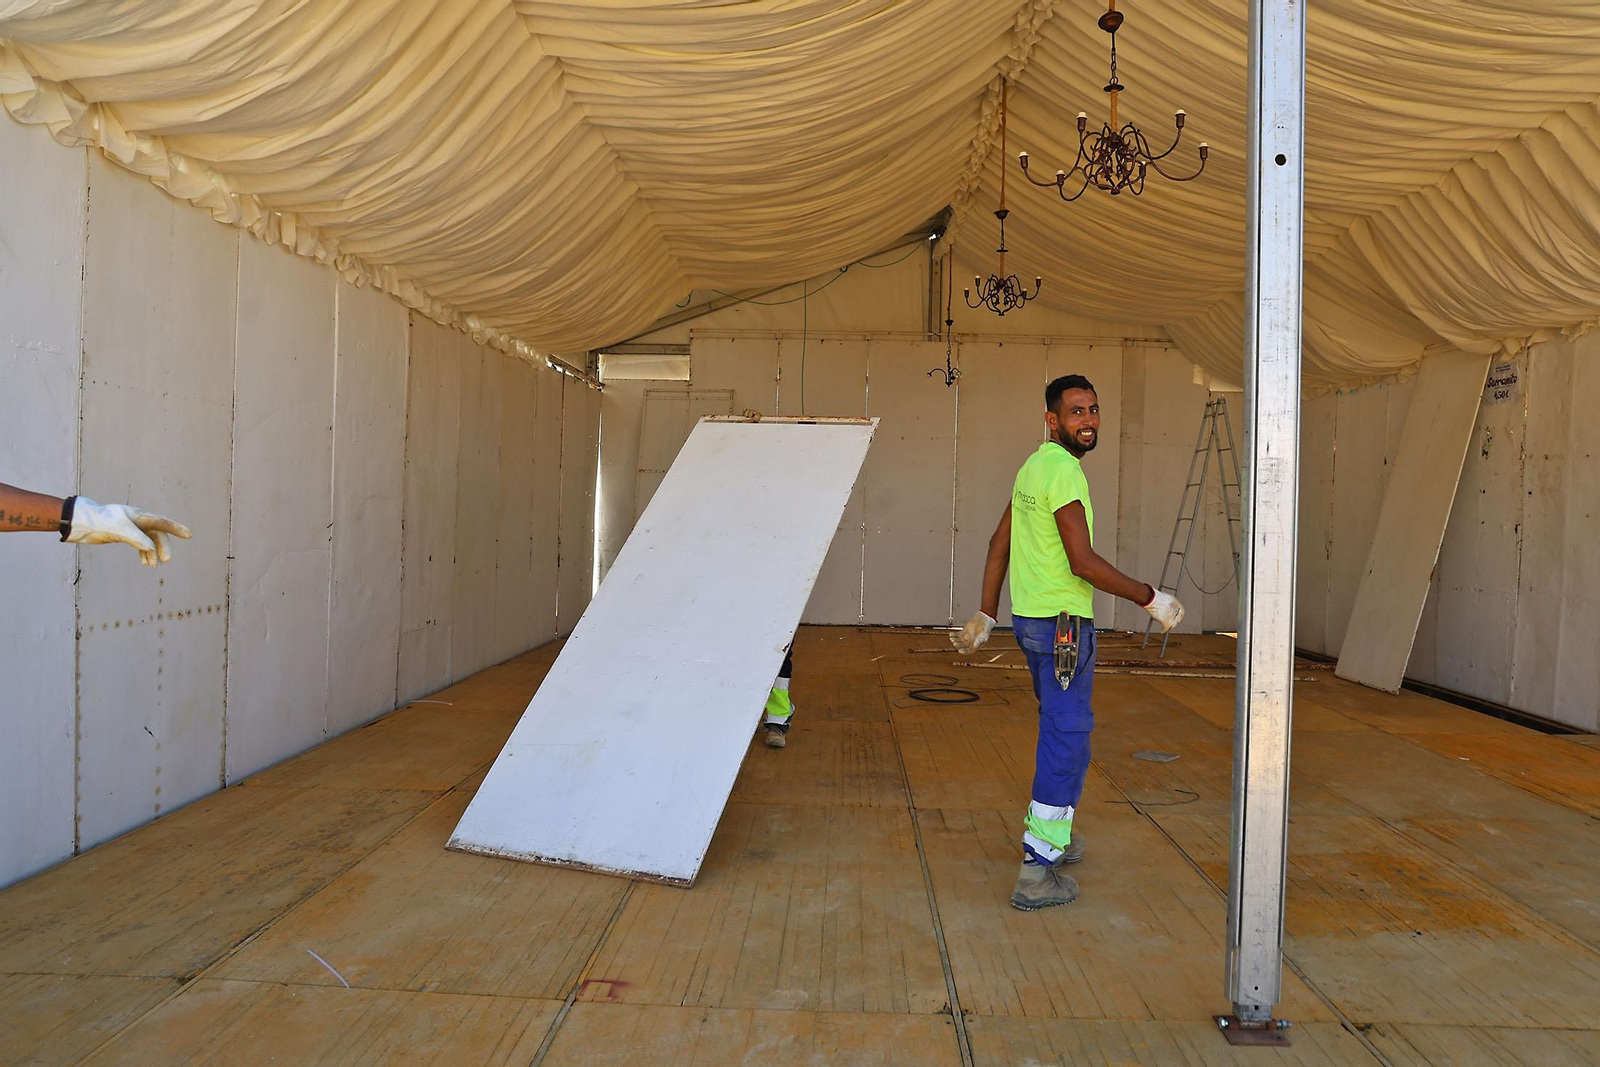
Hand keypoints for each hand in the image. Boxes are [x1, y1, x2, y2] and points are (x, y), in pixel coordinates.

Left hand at [66, 497, 192, 567]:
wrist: (83, 523)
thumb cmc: (101, 522)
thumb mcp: (119, 530)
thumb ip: (137, 538)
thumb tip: (151, 548)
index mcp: (139, 516)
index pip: (161, 522)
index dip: (176, 529)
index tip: (189, 535)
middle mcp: (137, 521)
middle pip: (157, 534)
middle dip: (163, 547)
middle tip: (166, 560)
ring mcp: (131, 528)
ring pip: (149, 541)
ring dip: (153, 553)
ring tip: (153, 565)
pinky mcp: (124, 535)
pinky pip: (140, 544)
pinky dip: (144, 553)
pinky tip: (145, 562)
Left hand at [950, 611, 995, 653]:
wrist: (984, 618)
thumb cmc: (986, 627)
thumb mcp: (984, 634)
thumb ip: (979, 640)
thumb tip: (975, 646)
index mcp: (976, 645)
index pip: (969, 650)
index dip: (964, 651)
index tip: (960, 651)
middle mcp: (971, 642)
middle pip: (963, 646)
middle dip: (958, 645)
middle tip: (955, 643)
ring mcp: (967, 637)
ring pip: (959, 640)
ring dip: (955, 640)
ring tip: (952, 638)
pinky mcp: (964, 632)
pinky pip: (958, 635)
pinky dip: (954, 635)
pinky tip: (951, 634)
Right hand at [1142, 587, 1183, 632]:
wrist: (1153, 599)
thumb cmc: (1157, 597)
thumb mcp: (1166, 598)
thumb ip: (1169, 603)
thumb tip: (1166, 606)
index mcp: (1177, 604)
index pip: (1182, 612)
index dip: (1179, 616)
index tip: (1177, 617)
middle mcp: (1176, 611)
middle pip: (1178, 619)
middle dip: (1175, 621)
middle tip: (1172, 623)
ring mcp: (1171, 617)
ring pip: (1173, 624)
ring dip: (1170, 626)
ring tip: (1167, 627)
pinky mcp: (1166, 622)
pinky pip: (1165, 628)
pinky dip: (1163, 630)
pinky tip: (1162, 631)